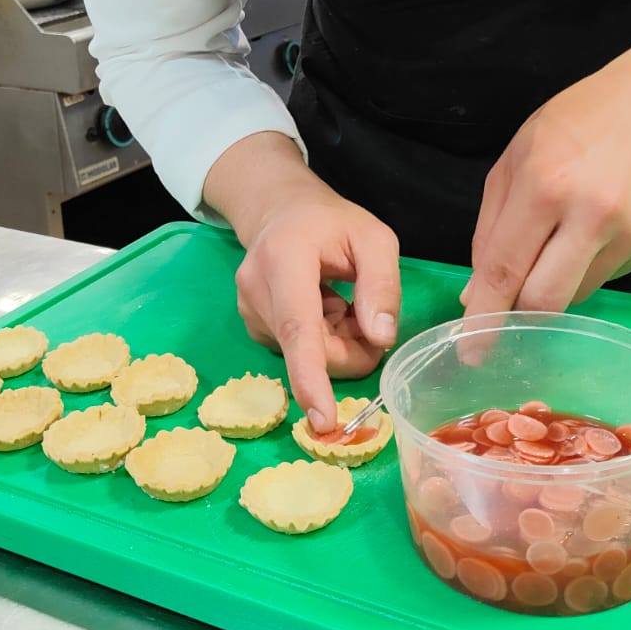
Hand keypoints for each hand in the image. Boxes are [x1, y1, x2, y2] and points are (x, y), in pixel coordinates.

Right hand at [206, 133, 401, 433]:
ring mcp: (249, 310)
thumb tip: (380, 338)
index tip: (323, 419)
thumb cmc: (331, 222)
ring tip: (341, 300)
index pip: (298, 328)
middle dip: (352, 348)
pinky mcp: (253, 326)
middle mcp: (256, 289)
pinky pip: (298, 352)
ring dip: (338, 340)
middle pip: (313, 350)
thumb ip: (382, 285)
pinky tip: (323, 308)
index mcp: (285, 259)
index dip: (311, 377)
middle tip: (371, 315)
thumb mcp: (373, 238)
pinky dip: (322, 340)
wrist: (280, 209)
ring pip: (308, 356)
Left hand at [464, 26, 630, 316]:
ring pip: (573, 296)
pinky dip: (579, 271)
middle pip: (545, 300)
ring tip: (551, 247)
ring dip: (549, 289)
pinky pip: (600, 279)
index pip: (505, 268)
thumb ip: (491, 227)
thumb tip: (476, 292)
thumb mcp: (517, 158)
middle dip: (516, 317)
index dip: (485, 315)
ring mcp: (626, 234)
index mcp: (545, 185)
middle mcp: (589, 214)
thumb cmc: (575, 124)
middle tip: (501, 320)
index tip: (471, 352)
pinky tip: (585, 235)